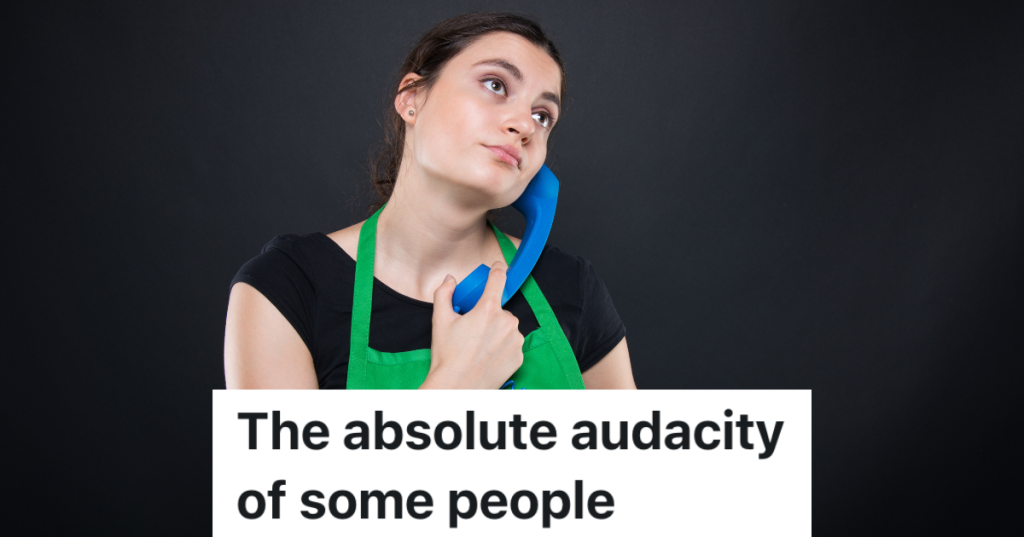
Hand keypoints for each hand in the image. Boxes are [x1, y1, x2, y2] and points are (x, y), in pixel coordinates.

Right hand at [420, 261, 524, 388]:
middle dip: (488, 314)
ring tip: (479, 346)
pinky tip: (488, 355)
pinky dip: (503, 346)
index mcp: (487, 310)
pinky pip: (512, 344)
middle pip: (499, 309)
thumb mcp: (440, 321)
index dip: (498, 269)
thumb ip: (444, 293)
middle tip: (472, 329)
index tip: (498, 266)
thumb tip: (450, 280)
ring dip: (497, 331)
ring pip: (507, 327)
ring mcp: (515, 340)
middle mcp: (506, 322)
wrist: (457, 387)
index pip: (497, 279)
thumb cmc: (448, 357)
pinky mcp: (519, 356)